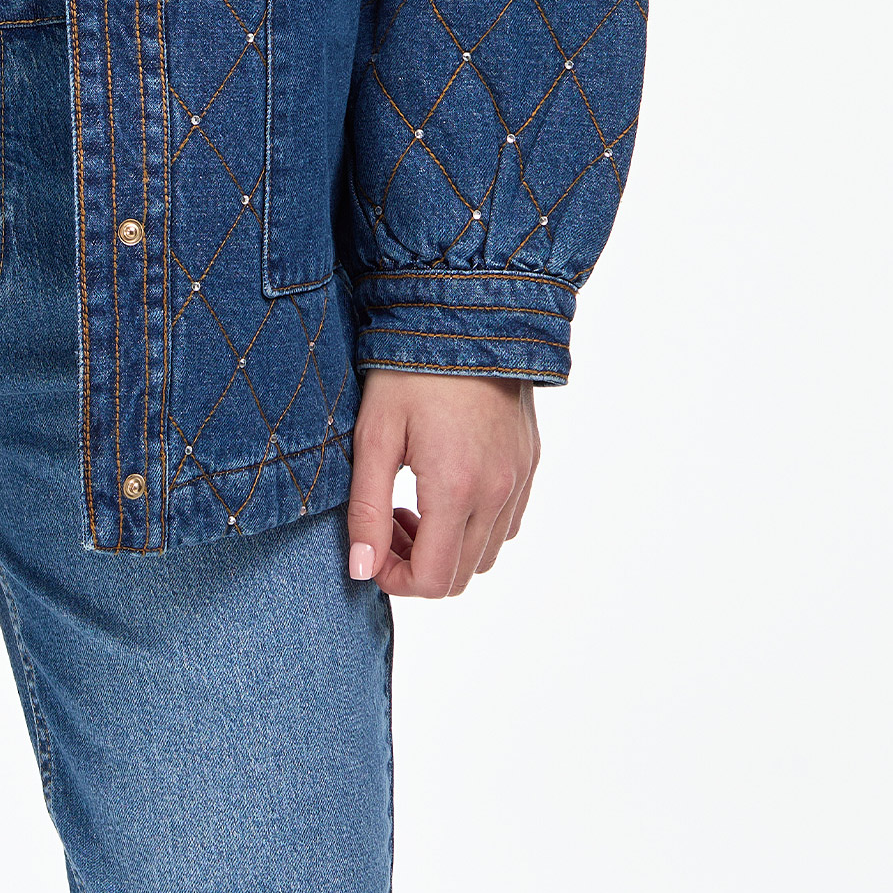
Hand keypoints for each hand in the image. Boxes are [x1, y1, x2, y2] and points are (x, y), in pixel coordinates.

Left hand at [345, 369, 539, 597]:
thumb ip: (366, 509)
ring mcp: (520, 478)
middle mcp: (498, 492)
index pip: (432, 580)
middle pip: (461, 574)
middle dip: (417, 563)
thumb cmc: (410, 369)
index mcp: (457, 490)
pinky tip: (447, 487)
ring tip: (413, 502)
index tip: (370, 550)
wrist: (466, 311)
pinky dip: (477, 525)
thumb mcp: (374, 434)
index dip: (394, 580)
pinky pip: (509, 521)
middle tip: (387, 520)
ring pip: (488, 553)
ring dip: (448, 547)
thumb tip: (361, 569)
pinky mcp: (530, 461)